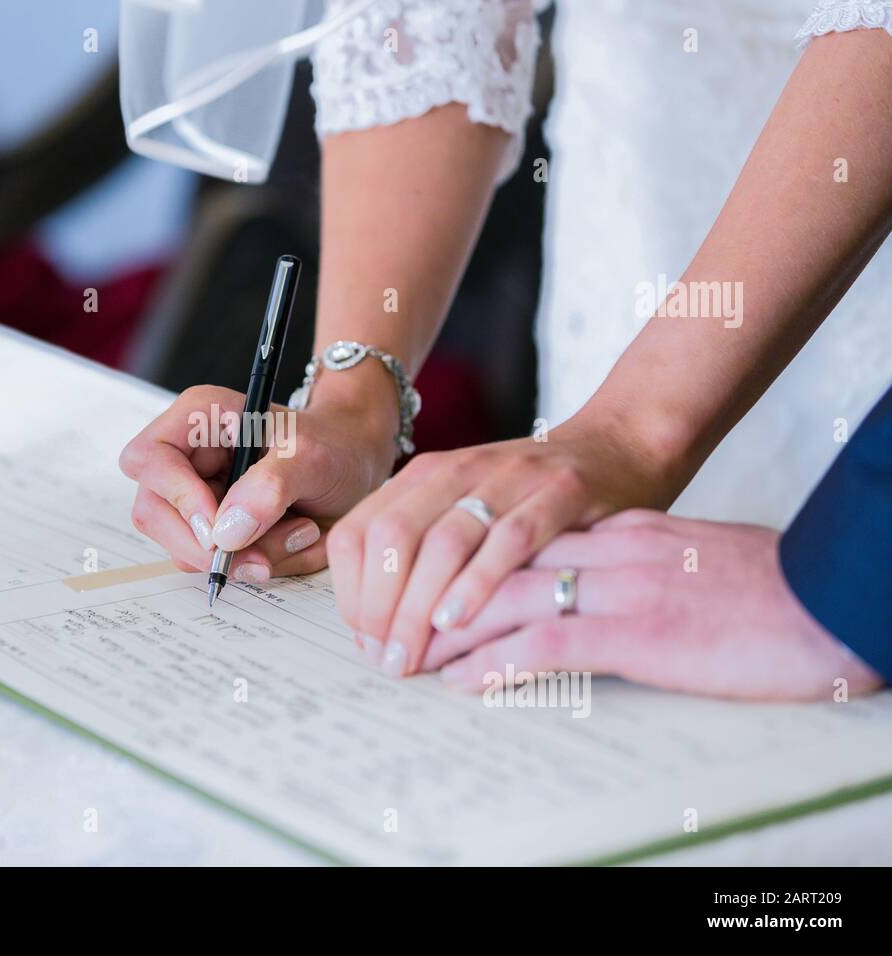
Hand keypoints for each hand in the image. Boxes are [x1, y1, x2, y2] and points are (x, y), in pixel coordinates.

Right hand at [118, 383, 396, 583]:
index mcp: (199, 418)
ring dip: (243, 557)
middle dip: (208, 545)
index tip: (220, 530)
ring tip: (299, 534)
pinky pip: (213, 564)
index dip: (177, 498)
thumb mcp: (313, 456)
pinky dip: (255, 564)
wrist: (356, 463)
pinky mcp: (211, 529)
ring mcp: (194, 496)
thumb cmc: (334, 443)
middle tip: (263, 557)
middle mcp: (186, 457)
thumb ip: (272, 486)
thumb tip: (227, 531)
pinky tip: (291, 540)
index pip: (148, 459)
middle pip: (153, 513)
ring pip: (184, 548)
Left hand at [325, 417, 672, 676]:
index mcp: (424, 476)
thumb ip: (422, 549)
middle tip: (387, 660)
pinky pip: (511, 540)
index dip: (352, 591)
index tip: (363, 638)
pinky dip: (479, 582)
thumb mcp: (464, 508)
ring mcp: (510, 478)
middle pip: (393, 539)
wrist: (619, 446)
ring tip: (413, 654)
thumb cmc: (534, 496)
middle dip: (380, 607)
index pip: (359, 532)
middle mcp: (458, 471)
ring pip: (444, 542)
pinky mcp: (561, 491)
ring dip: (419, 606)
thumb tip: (373, 625)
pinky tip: (459, 619)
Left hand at [425, 510, 883, 700]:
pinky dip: (498, 660)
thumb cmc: (751, 582)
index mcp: (603, 525)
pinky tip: (464, 681)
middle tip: (384, 631)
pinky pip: (550, 637)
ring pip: (501, 591)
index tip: (404, 588)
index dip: (439, 557)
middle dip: (421, 590)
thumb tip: (561, 580)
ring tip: (405, 660)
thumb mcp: (666, 553)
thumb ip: (610, 555)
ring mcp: (618, 581)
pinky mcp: (642, 627)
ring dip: (442, 628)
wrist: (826, 590)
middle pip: (481, 550)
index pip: (496, 526)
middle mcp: (600, 543)